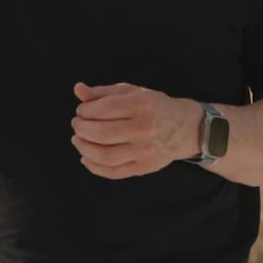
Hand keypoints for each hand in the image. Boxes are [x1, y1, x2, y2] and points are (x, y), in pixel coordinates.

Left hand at [70, 81, 198, 179]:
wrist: (185, 128)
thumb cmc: (154, 107)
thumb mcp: (132, 93)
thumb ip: (103, 92)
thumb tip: (78, 89)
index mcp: (142, 105)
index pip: (105, 108)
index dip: (86, 110)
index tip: (82, 110)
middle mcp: (145, 129)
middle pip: (102, 134)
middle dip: (82, 129)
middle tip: (77, 125)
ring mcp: (145, 151)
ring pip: (105, 156)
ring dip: (84, 148)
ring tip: (78, 140)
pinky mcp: (144, 167)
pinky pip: (114, 172)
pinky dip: (94, 167)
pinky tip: (86, 157)